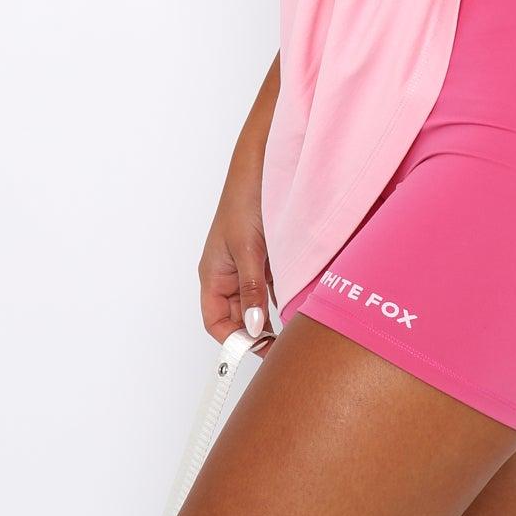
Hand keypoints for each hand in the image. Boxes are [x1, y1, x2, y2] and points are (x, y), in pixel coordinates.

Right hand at [198, 165, 277, 358]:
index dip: (234, 339)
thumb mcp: (248, 249)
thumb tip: (253, 326)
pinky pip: (276, 286)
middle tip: (282, 345)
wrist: (264, 166)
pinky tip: (302, 304)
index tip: (257, 349)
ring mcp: (251, 267)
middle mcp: (230, 275)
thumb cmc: (244, 201)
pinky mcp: (270, 258)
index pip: (216, 321)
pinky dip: (287, 296)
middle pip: (239, 317)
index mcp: (214, 275)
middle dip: (257, 332)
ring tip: (294, 329)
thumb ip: (251, 289)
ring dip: (275, 316)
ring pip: (260, 304)